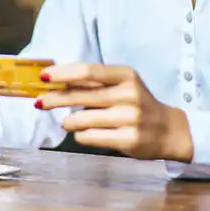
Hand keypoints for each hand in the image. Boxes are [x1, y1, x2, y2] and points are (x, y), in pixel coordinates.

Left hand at [37, 63, 193, 161]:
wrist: (169, 130)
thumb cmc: (137, 104)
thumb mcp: (123, 85)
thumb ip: (96, 82)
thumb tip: (57, 80)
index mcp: (126, 75)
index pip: (88, 71)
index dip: (63, 73)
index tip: (44, 77)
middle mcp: (129, 94)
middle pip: (81, 95)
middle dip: (55, 99)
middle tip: (40, 102)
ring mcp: (130, 118)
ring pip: (83, 120)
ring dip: (68, 122)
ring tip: (67, 122)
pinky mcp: (129, 140)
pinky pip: (91, 137)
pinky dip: (81, 136)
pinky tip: (82, 133)